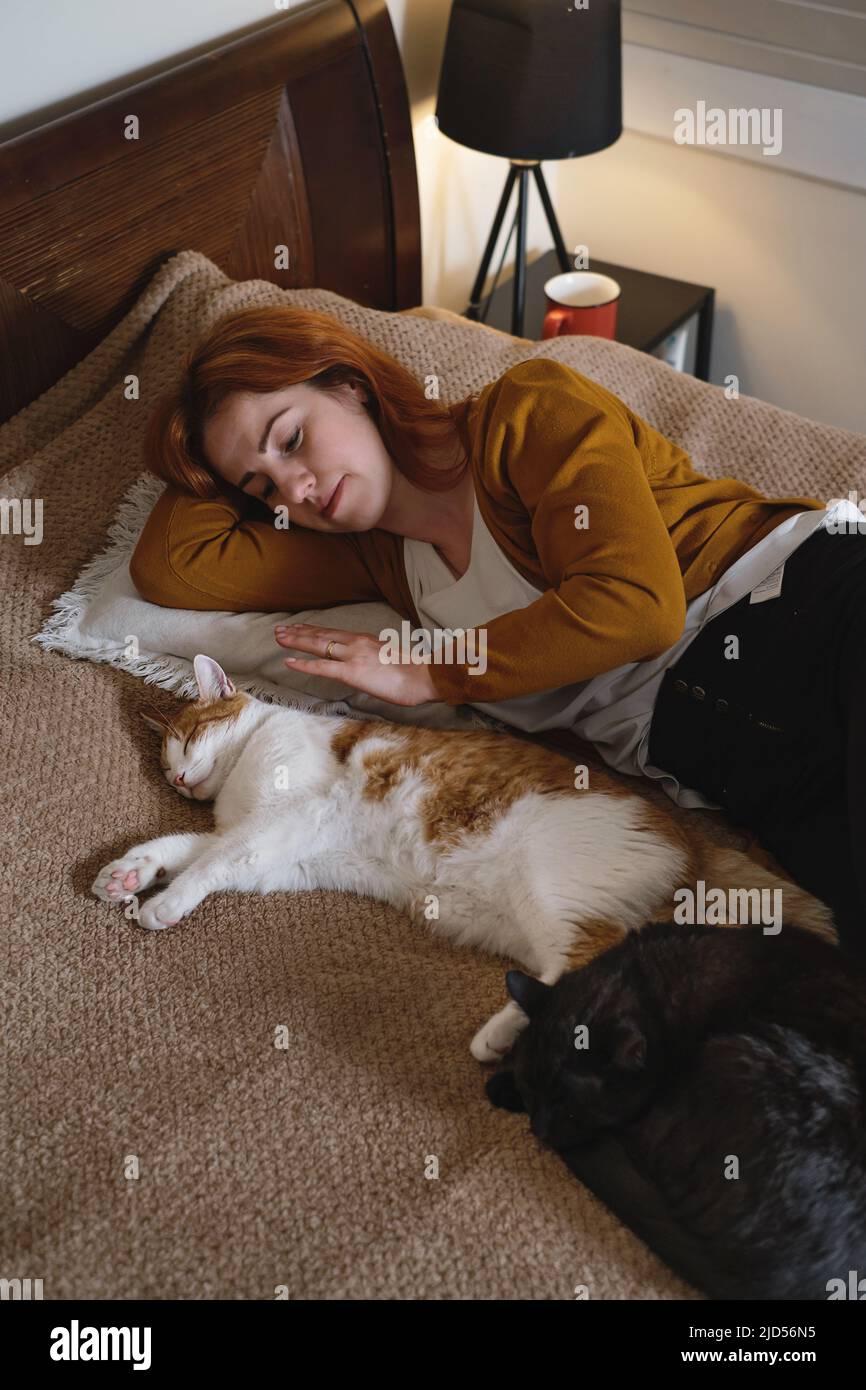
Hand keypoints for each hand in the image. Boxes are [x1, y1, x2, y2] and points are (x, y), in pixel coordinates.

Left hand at [274, 623, 440, 706]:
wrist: (423, 677)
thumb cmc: (413, 672)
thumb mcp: (389, 659)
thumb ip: (374, 659)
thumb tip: (369, 666)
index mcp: (365, 640)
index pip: (333, 633)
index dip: (313, 630)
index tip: (299, 628)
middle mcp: (355, 643)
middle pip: (321, 635)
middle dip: (298, 632)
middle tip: (280, 629)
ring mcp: (352, 656)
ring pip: (317, 646)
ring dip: (296, 641)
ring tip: (279, 638)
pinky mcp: (351, 672)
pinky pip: (322, 667)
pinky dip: (303, 664)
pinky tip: (288, 661)